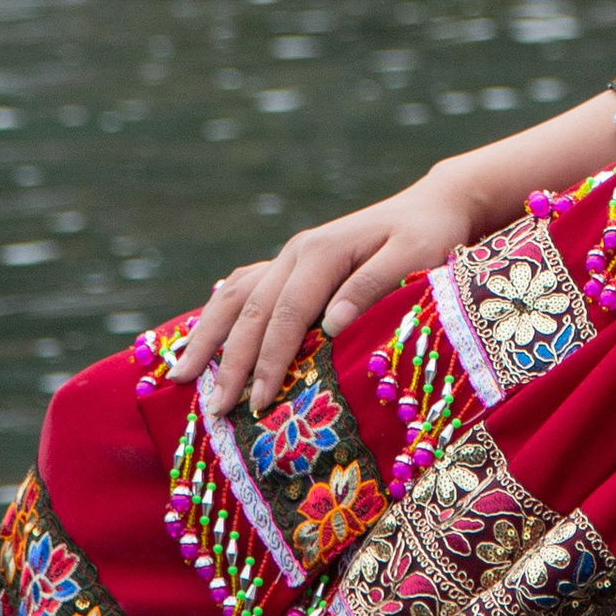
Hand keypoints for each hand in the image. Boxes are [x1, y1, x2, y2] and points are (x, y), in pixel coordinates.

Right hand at [163, 175, 478, 420]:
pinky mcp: (294, 263)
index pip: (285, 314)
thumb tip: (330, 325)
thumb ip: (371, 286)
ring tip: (181, 375)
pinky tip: (204, 332)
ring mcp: (291, 256)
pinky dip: (221, 312)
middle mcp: (297, 252)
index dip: (270, 361)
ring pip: (236, 296)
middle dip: (230, 362)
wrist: (434, 205)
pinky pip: (246, 286)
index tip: (259, 403)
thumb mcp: (414, 257)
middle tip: (213, 410)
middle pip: (250, 311)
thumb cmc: (430, 236)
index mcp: (321, 252)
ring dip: (208, 336)